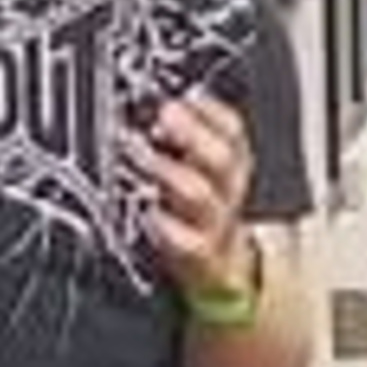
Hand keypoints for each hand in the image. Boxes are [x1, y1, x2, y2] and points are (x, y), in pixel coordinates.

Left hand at [134, 91, 254, 301]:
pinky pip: (186, 241)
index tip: (179, 97)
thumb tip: (154, 104)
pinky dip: (164, 225)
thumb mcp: (197, 171)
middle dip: (193, 133)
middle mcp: (226, 193)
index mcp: (230, 165)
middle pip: (223, 158)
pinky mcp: (197, 255)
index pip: (232, 130)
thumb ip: (181, 139)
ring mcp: (213, 225)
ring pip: (201, 194)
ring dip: (167, 170)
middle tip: (164, 116)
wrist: (216, 269)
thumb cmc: (195, 213)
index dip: (208, 111)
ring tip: (135, 151)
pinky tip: (148, 212)